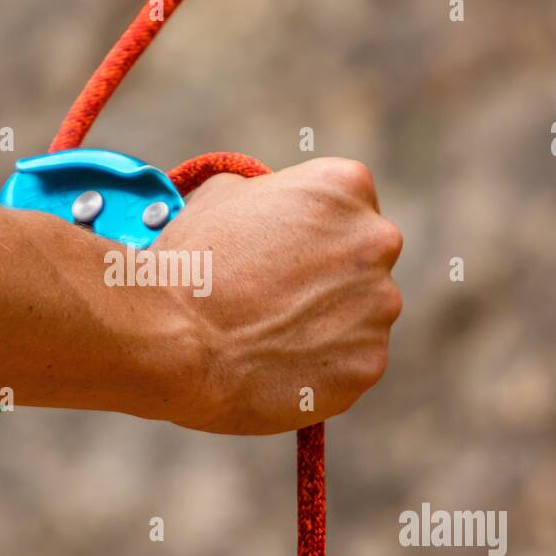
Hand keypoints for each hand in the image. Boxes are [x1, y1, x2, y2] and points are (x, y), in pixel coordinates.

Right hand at [153, 157, 401, 434]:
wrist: (175, 337)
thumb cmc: (191, 262)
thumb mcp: (222, 195)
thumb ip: (267, 196)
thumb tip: (273, 211)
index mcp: (345, 187)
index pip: (348, 206)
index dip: (312, 232)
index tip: (284, 252)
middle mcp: (376, 241)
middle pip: (362, 260)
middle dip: (329, 278)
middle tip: (277, 298)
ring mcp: (379, 306)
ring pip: (361, 315)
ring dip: (328, 324)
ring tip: (271, 336)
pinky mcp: (369, 363)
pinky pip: (352, 363)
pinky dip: (323, 369)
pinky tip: (279, 365)